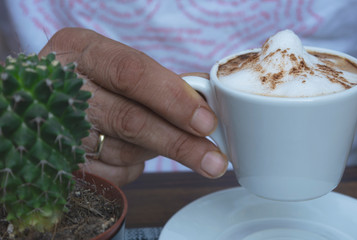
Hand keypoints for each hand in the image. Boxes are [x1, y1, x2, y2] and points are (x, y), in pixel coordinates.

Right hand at [39, 28, 227, 185]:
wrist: (42, 102)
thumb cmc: (93, 79)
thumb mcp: (118, 64)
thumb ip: (160, 80)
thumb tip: (208, 101)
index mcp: (80, 50)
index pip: (132, 74)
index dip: (173, 98)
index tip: (206, 121)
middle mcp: (63, 88)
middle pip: (129, 120)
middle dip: (179, 142)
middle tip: (213, 158)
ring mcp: (56, 129)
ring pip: (124, 150)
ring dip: (154, 150)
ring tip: (165, 140)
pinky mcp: (61, 163)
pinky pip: (112, 175)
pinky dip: (132, 167)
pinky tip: (131, 152)